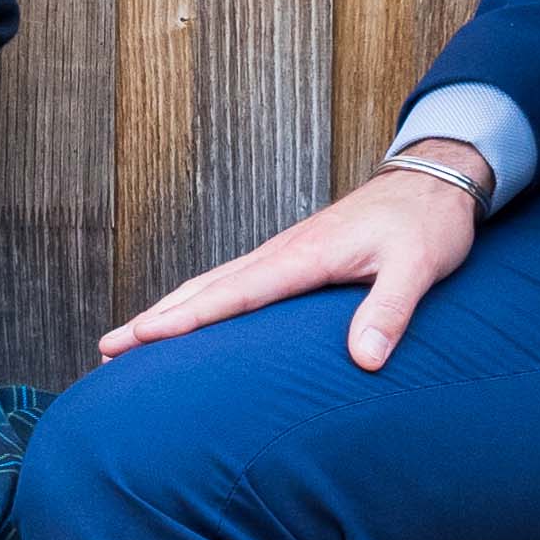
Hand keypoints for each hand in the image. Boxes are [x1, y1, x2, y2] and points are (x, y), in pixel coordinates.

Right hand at [94, 158, 485, 371]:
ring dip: (166, 313)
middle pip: (204, 290)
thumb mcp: (419, 268)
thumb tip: (362, 361)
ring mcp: (282, 254)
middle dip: (152, 321)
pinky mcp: (290, 258)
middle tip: (105, 351)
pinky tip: (183, 321)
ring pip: (210, 286)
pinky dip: (196, 303)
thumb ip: (389, 312)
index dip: (185, 319)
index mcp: (303, 256)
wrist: (434, 178)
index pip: (233, 293)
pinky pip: (230, 284)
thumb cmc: (427, 224)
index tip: (141, 338)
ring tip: (124, 342)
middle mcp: (282, 253)